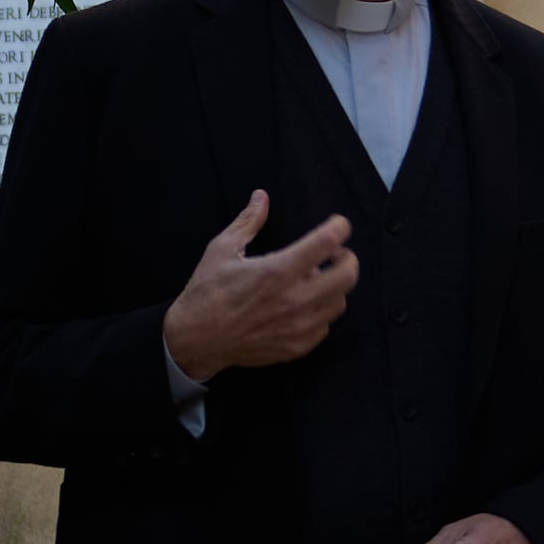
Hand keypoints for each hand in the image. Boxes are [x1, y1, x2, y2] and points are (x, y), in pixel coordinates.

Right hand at [162, 190, 357, 378]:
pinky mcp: (296, 347)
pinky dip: (320, 311)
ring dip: (333, 286)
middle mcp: (294, 300)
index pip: (327, 241)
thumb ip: (248, 221)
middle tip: (334, 254)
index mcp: (278, 270)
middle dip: (346, 258)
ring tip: (314, 280)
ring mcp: (298, 327)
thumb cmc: (207, 292)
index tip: (338, 224)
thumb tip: (261, 196)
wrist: (195, 339)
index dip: (339, 227)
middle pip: (347, 275)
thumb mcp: (222, 249)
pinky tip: (303, 304)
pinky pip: (325, 326)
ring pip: (339, 302)